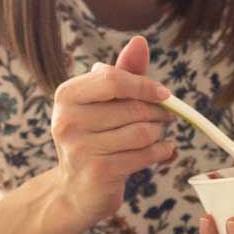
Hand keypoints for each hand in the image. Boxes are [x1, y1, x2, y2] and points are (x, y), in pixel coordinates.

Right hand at [50, 36, 175, 223]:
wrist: (76, 191)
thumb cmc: (95, 138)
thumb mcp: (104, 103)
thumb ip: (123, 73)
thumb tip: (139, 42)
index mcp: (67, 96)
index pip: (113, 79)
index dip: (144, 85)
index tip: (164, 93)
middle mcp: (67, 121)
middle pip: (132, 107)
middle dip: (158, 112)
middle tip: (165, 117)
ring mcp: (80, 149)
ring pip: (142, 132)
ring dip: (159, 133)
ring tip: (158, 134)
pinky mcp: (98, 172)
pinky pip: (145, 155)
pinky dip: (161, 152)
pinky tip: (162, 151)